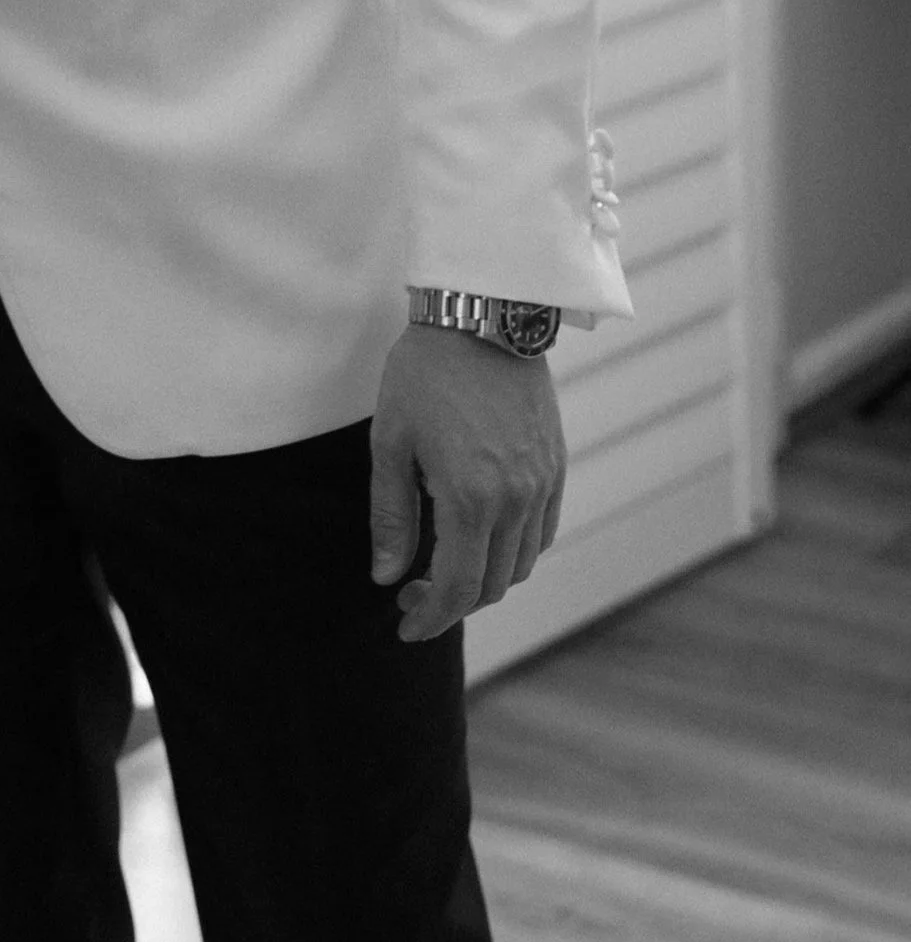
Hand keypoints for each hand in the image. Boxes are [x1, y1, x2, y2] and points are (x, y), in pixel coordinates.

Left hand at [368, 323, 565, 642]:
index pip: (457, 588)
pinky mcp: (555, 466)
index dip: (430, 618)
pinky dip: (513, 551)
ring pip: (519, 564)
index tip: (404, 627)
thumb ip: (391, 515)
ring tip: (442, 565)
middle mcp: (515, 499)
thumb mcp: (390, 442)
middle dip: (450, 603)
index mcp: (470, 498)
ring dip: (482, 579)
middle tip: (411, 594)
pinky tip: (480, 538)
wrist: (483, 314)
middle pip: (491, 585)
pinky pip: (541, 533)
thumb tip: (386, 576)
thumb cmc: (425, 373)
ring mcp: (542, 484)